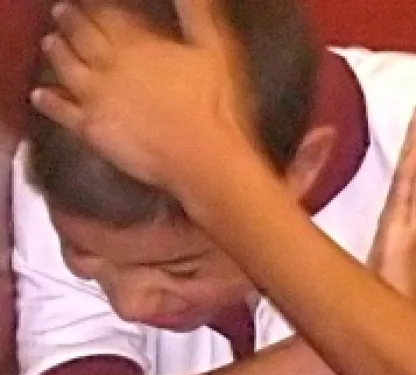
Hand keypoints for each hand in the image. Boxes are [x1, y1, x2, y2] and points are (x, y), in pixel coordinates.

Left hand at [30, 0, 254, 189]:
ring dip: (56, 50)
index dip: (96, 5)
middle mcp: (107, 63)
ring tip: (51, 42)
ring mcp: (94, 95)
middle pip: (80, 35)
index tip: (89, 0)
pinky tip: (41, 95)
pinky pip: (60, 110)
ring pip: (65, 66)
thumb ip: (194, 12)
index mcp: (136, 42)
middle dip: (69, 20)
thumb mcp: (213, 49)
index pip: (107, 14)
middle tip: (61, 11)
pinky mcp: (89, 127)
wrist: (198, 156)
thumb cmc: (213, 103)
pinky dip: (47, 100)